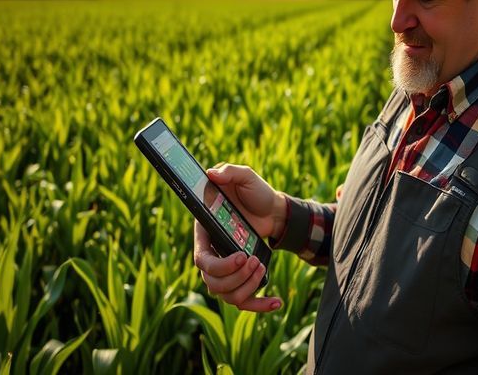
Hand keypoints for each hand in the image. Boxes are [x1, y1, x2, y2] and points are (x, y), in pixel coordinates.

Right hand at [193, 163, 286, 311]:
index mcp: (206, 233)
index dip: (219, 265)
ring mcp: (227, 269)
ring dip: (247, 288)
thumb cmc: (256, 192)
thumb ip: (229, 172)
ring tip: (262, 268)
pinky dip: (259, 306)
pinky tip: (276, 302)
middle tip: (255, 261)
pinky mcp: (242, 277)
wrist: (275, 208)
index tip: (241, 256)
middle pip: (213, 283)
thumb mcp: (245, 177)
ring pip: (227, 295)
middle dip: (236, 278)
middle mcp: (213, 254)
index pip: (201, 260)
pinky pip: (244, 302)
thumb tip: (212, 174)